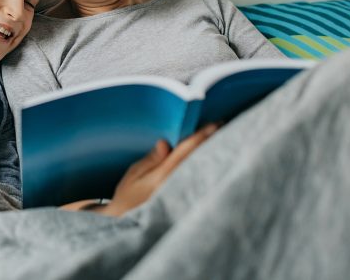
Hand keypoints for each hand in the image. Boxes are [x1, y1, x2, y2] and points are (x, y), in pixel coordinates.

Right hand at [95, 123, 218, 216]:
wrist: (128, 226)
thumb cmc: (127, 198)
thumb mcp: (134, 175)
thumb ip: (151, 159)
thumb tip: (164, 143)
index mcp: (163, 176)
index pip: (185, 152)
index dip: (200, 136)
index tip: (214, 124)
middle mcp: (177, 185)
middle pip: (198, 159)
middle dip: (211, 143)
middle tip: (222, 126)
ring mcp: (183, 195)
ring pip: (201, 170)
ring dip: (210, 154)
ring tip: (220, 139)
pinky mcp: (186, 203)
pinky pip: (199, 181)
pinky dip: (205, 168)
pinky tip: (210, 160)